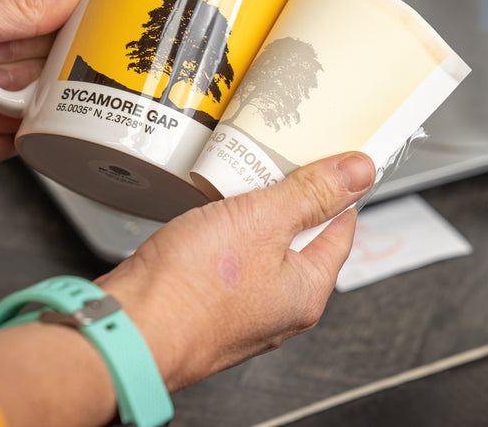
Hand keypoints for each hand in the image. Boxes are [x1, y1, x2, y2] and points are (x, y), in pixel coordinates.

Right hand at [97, 151, 374, 391]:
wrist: (128, 326)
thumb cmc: (191, 290)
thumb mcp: (263, 221)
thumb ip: (313, 194)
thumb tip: (359, 173)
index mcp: (306, 291)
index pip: (341, 229)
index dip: (339, 190)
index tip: (332, 162)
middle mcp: (278, 305)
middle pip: (299, 236)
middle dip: (289, 197)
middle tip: (276, 163)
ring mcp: (243, 306)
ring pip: (260, 244)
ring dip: (252, 212)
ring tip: (238, 184)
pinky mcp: (209, 301)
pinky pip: (230, 256)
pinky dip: (224, 230)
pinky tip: (208, 214)